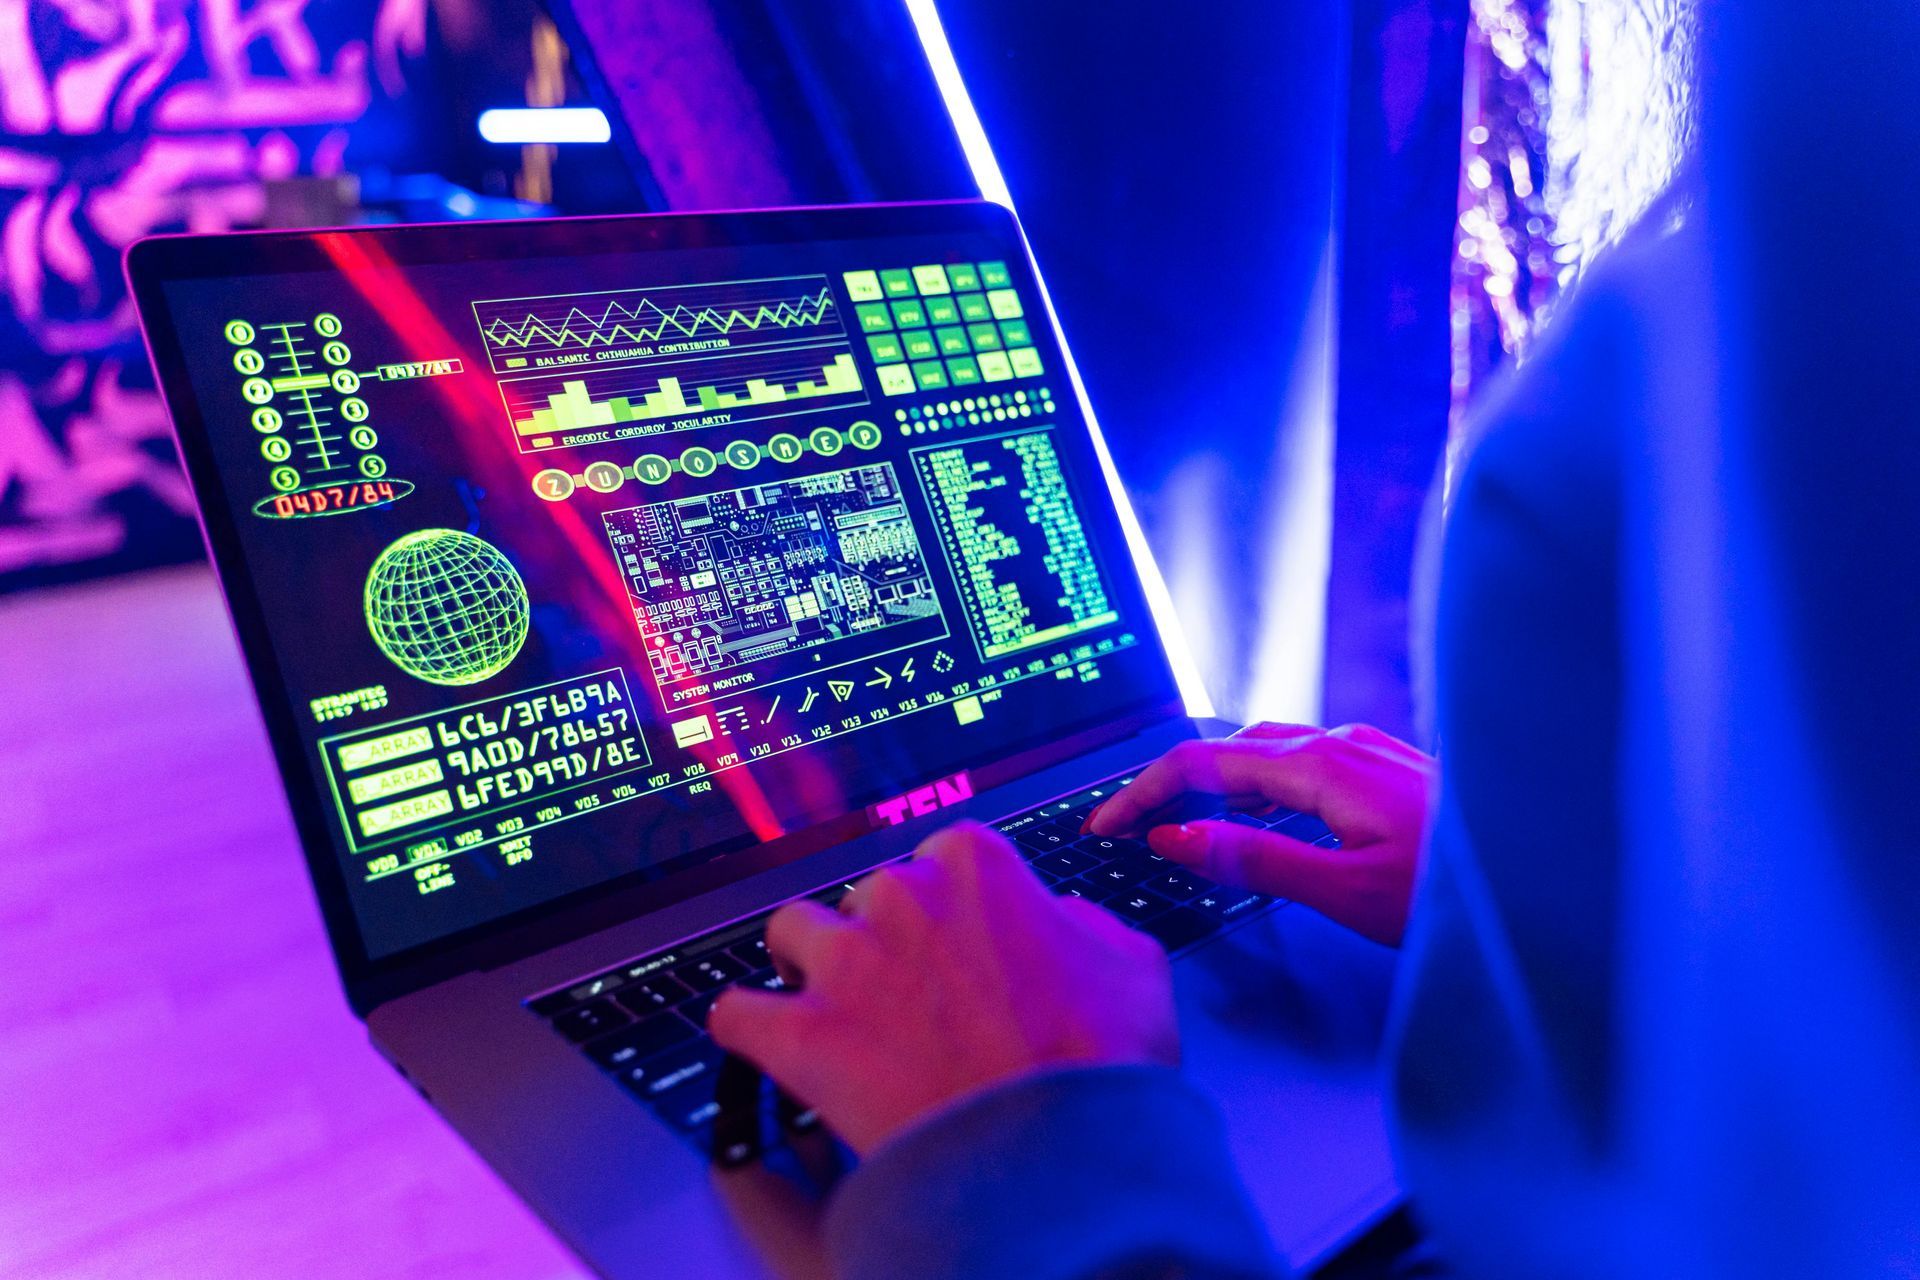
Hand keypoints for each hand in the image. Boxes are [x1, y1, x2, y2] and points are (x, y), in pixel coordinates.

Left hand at [708, 821, 1177, 1153]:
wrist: (1060, 1155)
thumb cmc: (1100, 1063)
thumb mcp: (1131, 962)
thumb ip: (1082, 921)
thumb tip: (1060, 921)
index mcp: (975, 863)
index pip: (940, 860)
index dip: (952, 910)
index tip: (957, 944)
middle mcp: (901, 895)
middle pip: (868, 898)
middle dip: (886, 942)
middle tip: (915, 999)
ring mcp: (845, 962)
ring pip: (792, 935)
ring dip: (810, 968)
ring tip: (837, 1010)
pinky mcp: (801, 1033)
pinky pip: (737, 1012)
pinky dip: (748, 1027)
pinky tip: (765, 1040)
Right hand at [1086, 723, 1435, 945]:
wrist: (1550, 872)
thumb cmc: (1459, 890)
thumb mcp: (1343, 890)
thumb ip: (1252, 858)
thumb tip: (1175, 835)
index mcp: (1320, 766)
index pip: (1201, 762)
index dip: (1142, 792)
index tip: (1104, 825)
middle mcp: (1341, 744)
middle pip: (1227, 747)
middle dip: (1169, 782)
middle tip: (1129, 824)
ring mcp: (1368, 750)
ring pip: (1265, 751)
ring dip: (1212, 780)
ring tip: (1179, 818)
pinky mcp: (1387, 768)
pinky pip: (1300, 760)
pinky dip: (1256, 782)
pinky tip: (1261, 810)